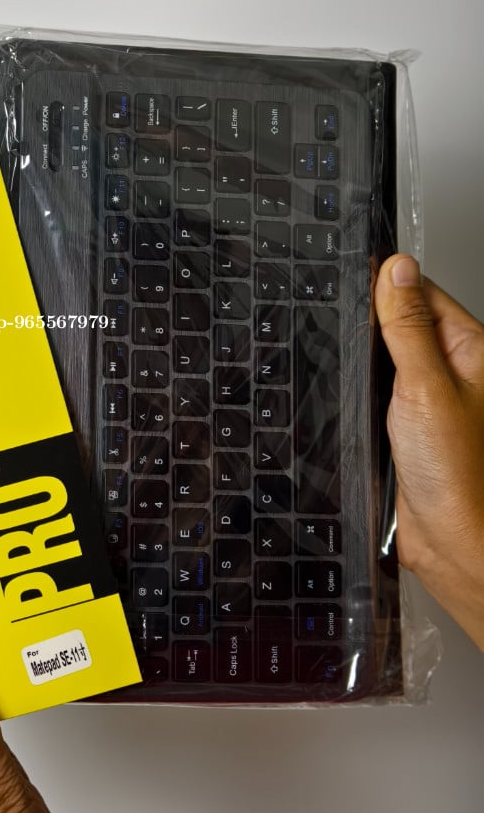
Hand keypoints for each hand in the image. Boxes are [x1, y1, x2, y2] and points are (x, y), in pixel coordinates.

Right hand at [375, 254, 483, 649]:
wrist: (450, 543)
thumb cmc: (459, 473)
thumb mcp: (425, 386)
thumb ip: (406, 326)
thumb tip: (396, 268)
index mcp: (472, 351)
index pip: (424, 294)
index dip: (388, 284)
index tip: (351, 279)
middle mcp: (453, 372)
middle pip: (400, 324)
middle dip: (369, 326)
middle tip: (341, 328)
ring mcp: (426, 400)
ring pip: (382, 360)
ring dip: (361, 362)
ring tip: (345, 366)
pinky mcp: (402, 428)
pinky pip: (372, 395)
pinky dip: (356, 393)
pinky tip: (345, 397)